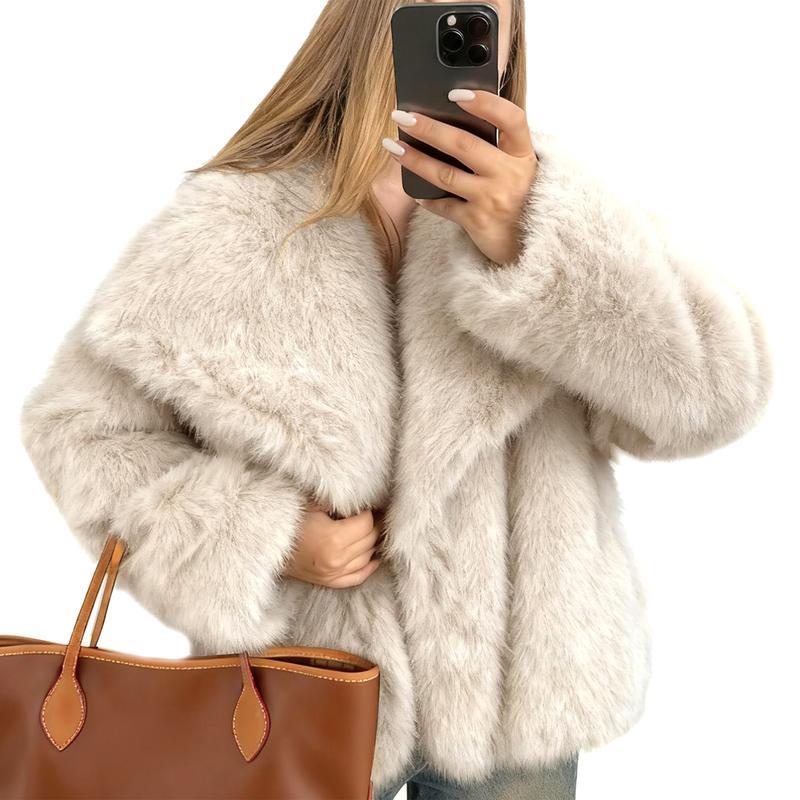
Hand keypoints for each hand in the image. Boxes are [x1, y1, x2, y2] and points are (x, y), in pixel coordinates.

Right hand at [283, 500, 382, 587]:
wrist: (268, 547)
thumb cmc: (290, 522)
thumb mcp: (312, 505)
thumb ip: (337, 501)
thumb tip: (359, 498)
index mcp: (334, 538)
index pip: (366, 523)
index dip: (368, 511)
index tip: (365, 505)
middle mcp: (337, 559)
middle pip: (369, 539)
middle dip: (372, 525)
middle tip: (370, 514)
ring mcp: (333, 574)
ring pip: (367, 556)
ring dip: (370, 543)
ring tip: (368, 529)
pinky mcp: (330, 582)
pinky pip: (358, 576)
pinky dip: (369, 566)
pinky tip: (375, 557)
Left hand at [382, 88, 537, 264]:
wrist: (532, 247)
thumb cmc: (521, 201)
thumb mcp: (520, 170)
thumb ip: (499, 149)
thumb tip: (457, 122)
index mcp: (524, 155)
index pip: (511, 118)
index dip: (485, 103)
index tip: (455, 93)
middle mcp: (510, 175)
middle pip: (464, 144)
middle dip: (429, 128)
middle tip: (401, 116)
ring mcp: (493, 198)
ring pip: (446, 174)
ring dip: (415, 159)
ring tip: (393, 147)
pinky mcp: (478, 221)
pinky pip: (444, 206)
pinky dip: (427, 199)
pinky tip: (413, 190)